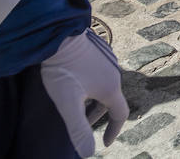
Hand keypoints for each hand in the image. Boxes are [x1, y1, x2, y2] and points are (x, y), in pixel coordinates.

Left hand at [39, 29, 127, 157]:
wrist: (59, 34)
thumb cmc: (63, 69)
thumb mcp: (68, 102)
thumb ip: (78, 129)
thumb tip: (89, 153)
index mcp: (110, 88)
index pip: (120, 113)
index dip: (114, 130)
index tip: (105, 143)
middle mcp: (114, 73)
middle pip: (111, 100)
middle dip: (98, 116)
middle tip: (81, 124)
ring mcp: (108, 60)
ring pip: (104, 86)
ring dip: (93, 100)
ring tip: (76, 105)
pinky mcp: (99, 51)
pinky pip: (99, 73)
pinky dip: (91, 85)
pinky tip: (75, 83)